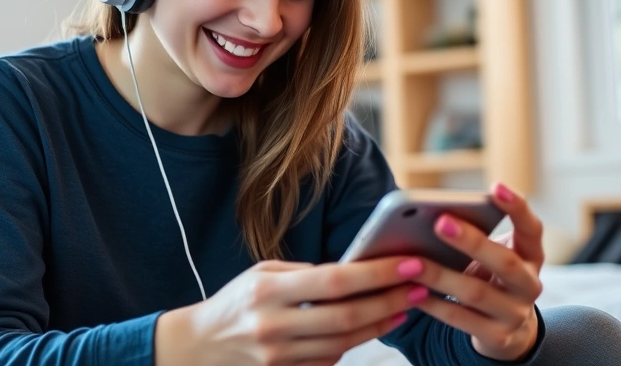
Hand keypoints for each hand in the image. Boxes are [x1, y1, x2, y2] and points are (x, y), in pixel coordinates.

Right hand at [155, 257, 423, 365]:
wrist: (200, 348)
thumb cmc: (236, 302)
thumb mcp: (262, 274)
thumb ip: (304, 274)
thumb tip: (353, 269)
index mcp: (268, 291)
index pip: (334, 281)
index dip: (377, 273)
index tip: (409, 263)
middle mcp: (274, 326)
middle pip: (347, 316)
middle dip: (390, 301)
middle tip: (420, 286)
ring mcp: (280, 357)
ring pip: (345, 343)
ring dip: (381, 324)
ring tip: (405, 305)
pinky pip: (331, 360)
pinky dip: (355, 342)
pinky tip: (372, 326)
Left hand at [402, 183, 544, 360]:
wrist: (506, 331)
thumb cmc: (490, 279)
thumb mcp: (491, 258)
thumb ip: (474, 238)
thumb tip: (431, 216)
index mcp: (530, 256)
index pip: (531, 229)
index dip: (517, 208)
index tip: (495, 186)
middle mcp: (529, 285)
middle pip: (505, 262)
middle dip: (472, 242)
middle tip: (439, 222)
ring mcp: (515, 313)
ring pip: (476, 293)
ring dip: (440, 275)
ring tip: (410, 262)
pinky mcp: (496, 337)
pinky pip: (460, 319)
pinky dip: (433, 304)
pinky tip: (411, 292)